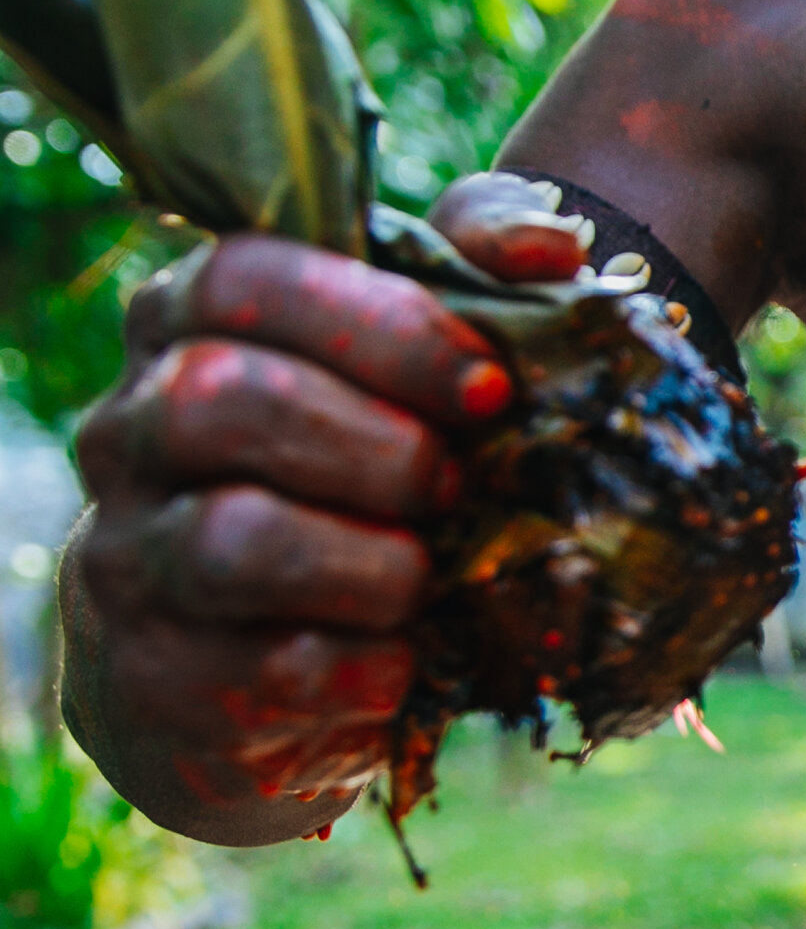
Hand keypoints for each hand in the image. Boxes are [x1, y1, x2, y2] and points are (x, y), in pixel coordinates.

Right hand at [63, 172, 587, 838]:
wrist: (275, 668)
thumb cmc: (365, 478)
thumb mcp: (420, 364)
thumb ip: (476, 278)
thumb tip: (555, 249)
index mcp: (189, 325)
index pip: (246, 278)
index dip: (380, 327)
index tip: (490, 386)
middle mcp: (132, 432)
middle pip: (221, 399)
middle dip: (377, 447)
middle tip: (459, 486)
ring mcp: (128, 558)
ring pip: (233, 539)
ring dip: (370, 564)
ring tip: (428, 578)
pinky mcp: (156, 680)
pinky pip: (260, 672)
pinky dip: (360, 669)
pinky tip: (405, 661)